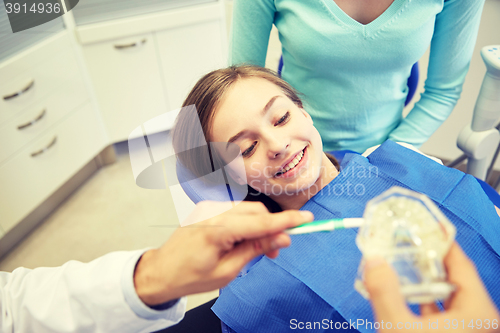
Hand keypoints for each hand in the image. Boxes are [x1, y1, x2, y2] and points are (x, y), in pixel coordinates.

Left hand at [133, 201, 313, 305]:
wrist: (161, 271)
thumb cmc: (189, 276)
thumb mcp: (228, 271)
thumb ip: (255, 250)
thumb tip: (280, 238)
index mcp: (218, 230)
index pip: (261, 222)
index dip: (287, 221)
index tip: (307, 219)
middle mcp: (213, 213)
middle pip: (256, 211)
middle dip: (272, 227)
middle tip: (278, 249)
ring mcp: (209, 209)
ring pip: (247, 210)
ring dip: (259, 226)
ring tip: (260, 249)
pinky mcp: (207, 210)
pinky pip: (235, 212)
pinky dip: (246, 223)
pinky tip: (244, 241)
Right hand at [364, 242, 499, 331]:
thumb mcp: (398, 329)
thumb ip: (384, 294)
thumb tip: (374, 262)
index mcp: (477, 312)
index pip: (462, 263)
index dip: (442, 242)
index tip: (425, 225)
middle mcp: (479, 319)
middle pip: (454, 277)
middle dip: (428, 259)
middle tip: (407, 242)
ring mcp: (469, 328)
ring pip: (448, 295)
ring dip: (425, 280)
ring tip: (401, 264)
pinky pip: (444, 311)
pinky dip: (426, 299)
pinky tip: (405, 293)